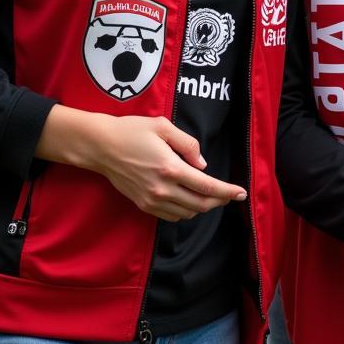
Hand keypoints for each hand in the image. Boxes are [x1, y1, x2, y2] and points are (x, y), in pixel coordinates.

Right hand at [64, 111, 245, 221]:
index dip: (227, 191)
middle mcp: (162, 189)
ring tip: (211, 195)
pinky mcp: (143, 205)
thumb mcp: (164, 127)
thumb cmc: (132, 131)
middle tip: (230, 194)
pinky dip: (185, 211)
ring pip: (187, 213)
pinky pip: (171, 216)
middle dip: (219, 201)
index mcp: (171, 168)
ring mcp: (151, 200)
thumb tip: (203, 165)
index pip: (207, 186)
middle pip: (200, 205)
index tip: (241, 193)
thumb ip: (188, 145)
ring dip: (203, 206)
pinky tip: (189, 199)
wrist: (101, 147)